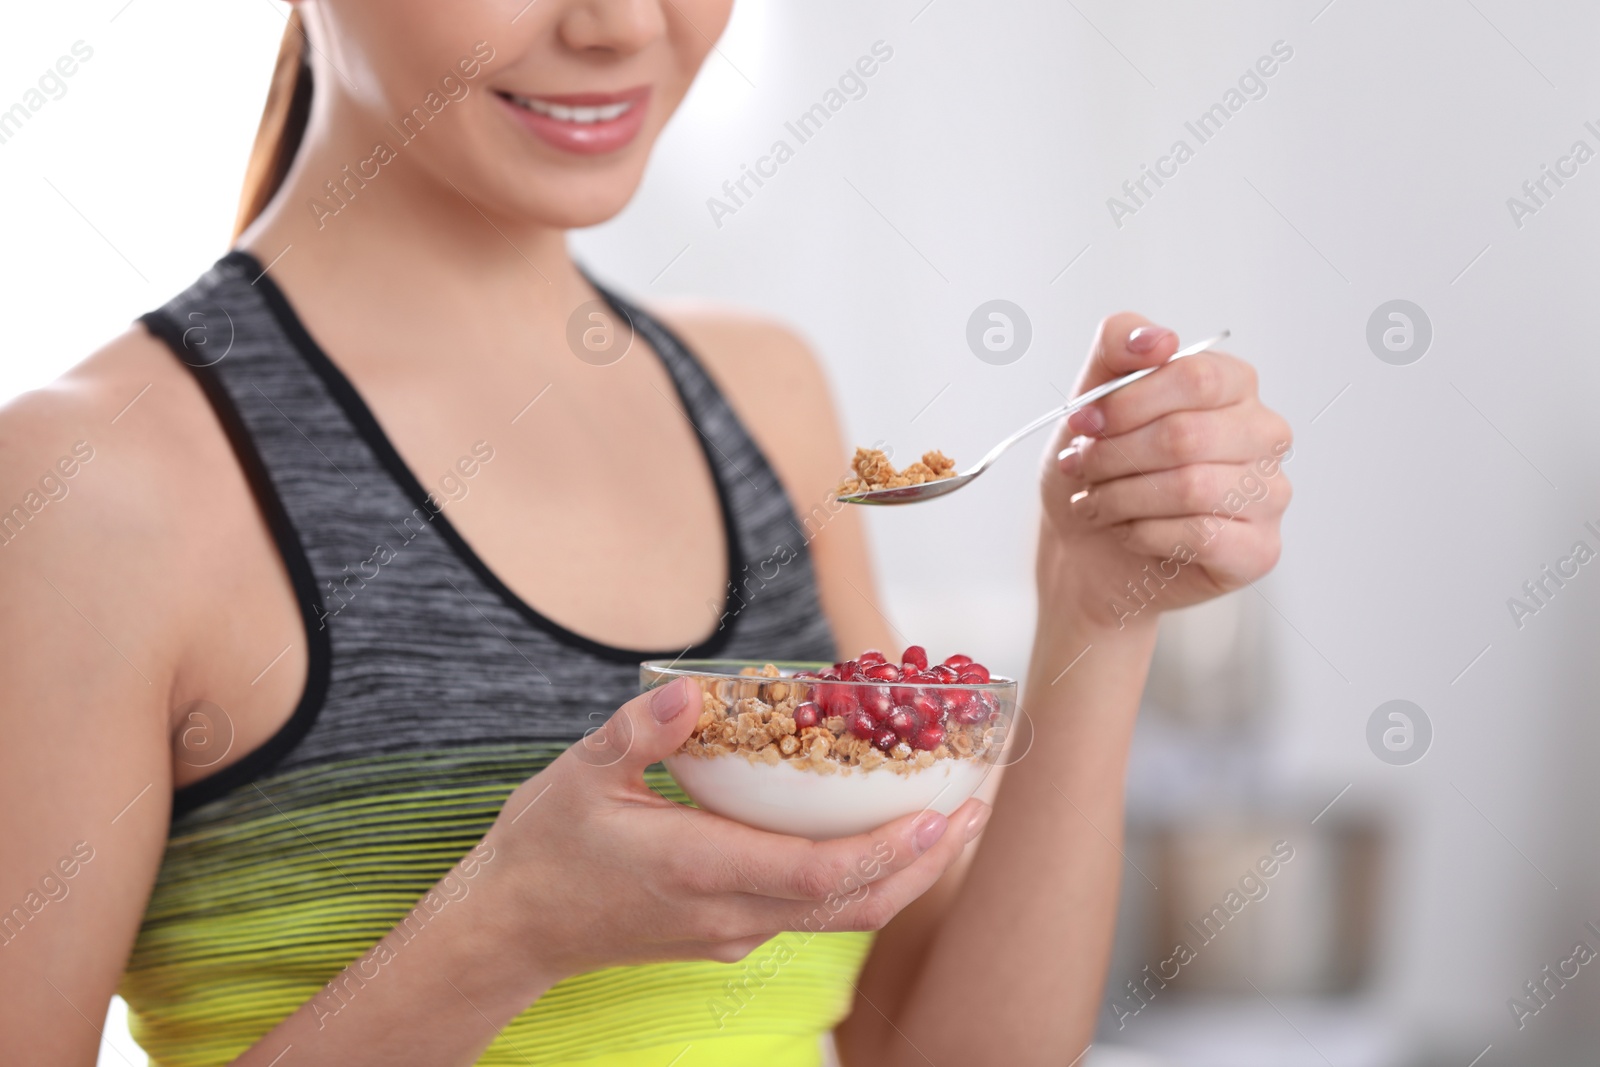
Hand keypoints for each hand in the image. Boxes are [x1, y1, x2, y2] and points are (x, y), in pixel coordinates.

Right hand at [477, 677, 986, 984]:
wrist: (510, 927)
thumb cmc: (544, 846)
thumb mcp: (579, 772)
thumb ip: (642, 731)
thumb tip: (698, 691)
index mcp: (696, 869)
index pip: (815, 875)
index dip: (887, 850)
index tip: (941, 815)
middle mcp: (727, 913)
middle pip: (853, 903)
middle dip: (925, 860)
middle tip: (978, 807)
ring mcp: (732, 933)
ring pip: (842, 915)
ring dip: (904, 871)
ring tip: (952, 819)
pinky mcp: (729, 937)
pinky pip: (814, 913)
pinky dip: (861, 878)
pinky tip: (879, 834)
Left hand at [1039, 313, 1291, 632]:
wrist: (1085, 550)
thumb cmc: (1099, 471)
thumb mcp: (1091, 399)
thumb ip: (1118, 348)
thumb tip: (1158, 339)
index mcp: (1234, 386)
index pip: (1195, 376)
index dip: (1127, 401)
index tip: (1081, 421)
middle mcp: (1264, 434)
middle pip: (1187, 435)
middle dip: (1115, 455)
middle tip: (1080, 467)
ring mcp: (1270, 493)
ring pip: (1192, 487)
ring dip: (1122, 497)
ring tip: (1094, 503)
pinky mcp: (1260, 549)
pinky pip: (1200, 535)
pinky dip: (1144, 534)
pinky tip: (1127, 531)